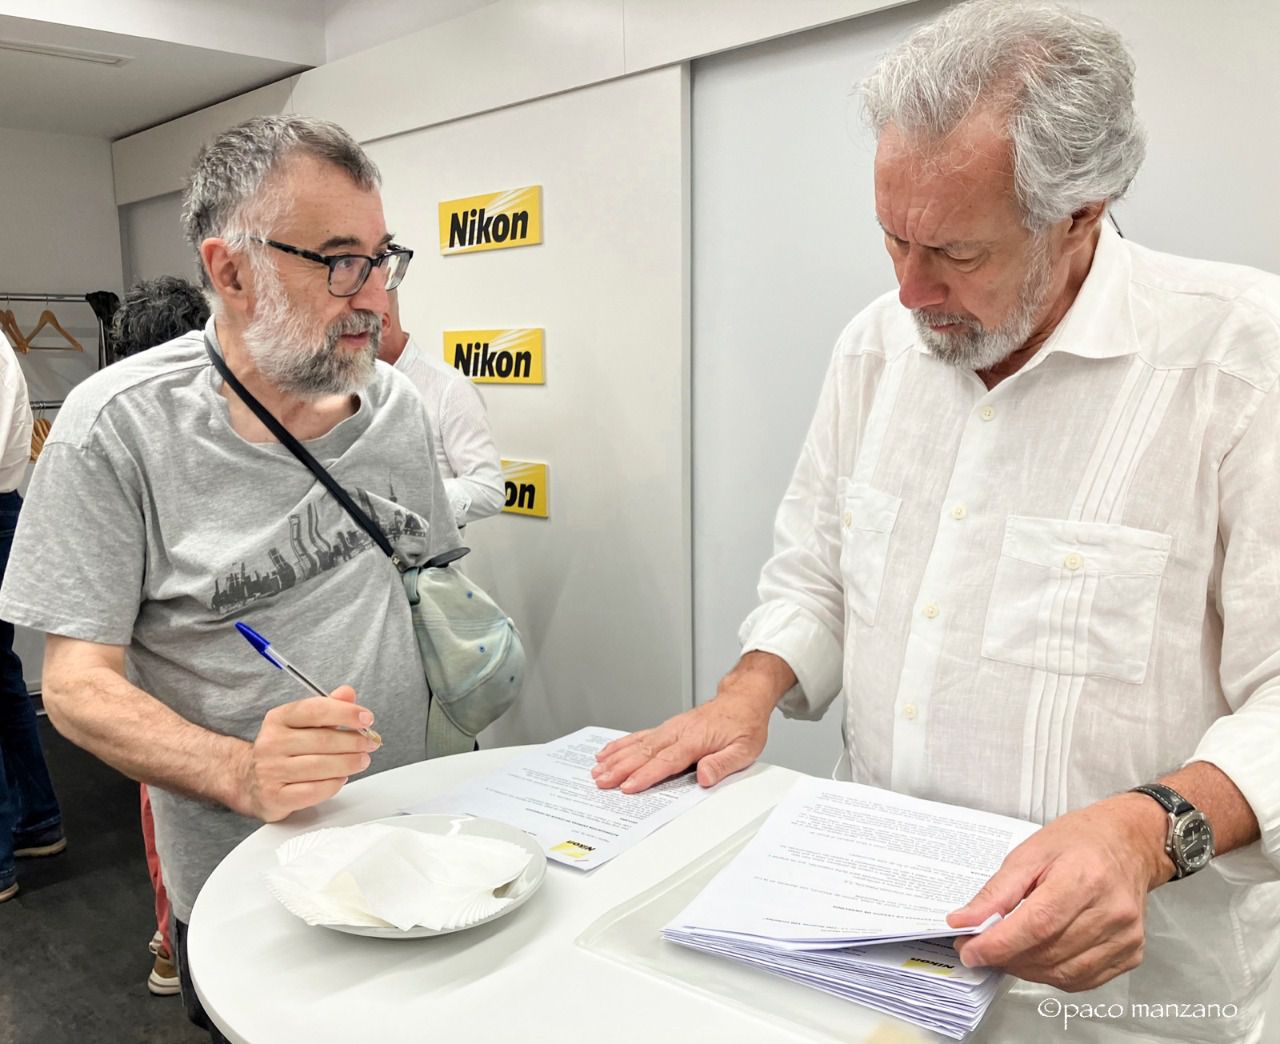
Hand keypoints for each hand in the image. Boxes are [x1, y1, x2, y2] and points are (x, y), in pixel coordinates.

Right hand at [234, 685, 380, 821]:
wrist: (250, 781)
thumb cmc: (285, 750)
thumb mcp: (303, 723)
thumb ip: (328, 707)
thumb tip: (348, 693)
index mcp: (278, 718)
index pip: (316, 710)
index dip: (345, 713)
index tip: (367, 718)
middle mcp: (271, 743)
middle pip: (322, 740)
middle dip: (354, 741)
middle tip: (370, 743)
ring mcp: (270, 771)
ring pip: (320, 766)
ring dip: (348, 763)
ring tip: (362, 760)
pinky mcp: (275, 796)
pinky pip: (313, 791)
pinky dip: (333, 784)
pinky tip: (341, 778)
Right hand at [592, 655, 788, 792]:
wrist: (742, 699)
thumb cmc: (745, 725)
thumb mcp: (745, 749)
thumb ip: (723, 764)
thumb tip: (704, 776)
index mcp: (696, 740)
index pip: (666, 761)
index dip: (646, 775)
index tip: (628, 787)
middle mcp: (678, 732)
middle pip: (645, 753)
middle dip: (620, 768)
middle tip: (601, 781)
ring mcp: (670, 729)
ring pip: (638, 744)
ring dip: (616, 757)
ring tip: (597, 770)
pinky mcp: (667, 728)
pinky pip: (640, 736)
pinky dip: (622, 744)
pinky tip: (607, 752)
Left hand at [948, 794, 1172, 991]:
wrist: (1127, 844)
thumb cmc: (1077, 842)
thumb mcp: (1028, 853)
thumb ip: (996, 892)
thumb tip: (963, 922)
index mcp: (1084, 878)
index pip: (1037, 925)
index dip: (999, 944)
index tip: (969, 951)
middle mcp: (1111, 912)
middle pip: (1048, 952)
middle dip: (1006, 956)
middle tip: (980, 948)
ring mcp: (1125, 937)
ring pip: (1063, 973)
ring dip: (1026, 969)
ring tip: (1007, 951)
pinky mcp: (1131, 953)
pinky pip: (1083, 980)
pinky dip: (1052, 974)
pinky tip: (1037, 956)